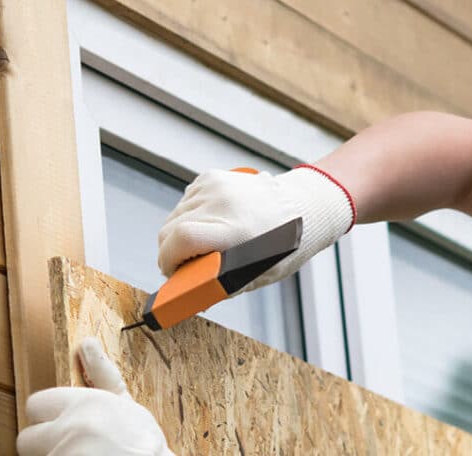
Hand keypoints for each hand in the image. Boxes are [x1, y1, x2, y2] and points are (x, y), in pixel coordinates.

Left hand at [17, 337, 173, 455]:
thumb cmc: (144, 446)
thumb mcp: (127, 406)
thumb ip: (102, 376)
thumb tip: (87, 344)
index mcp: (86, 404)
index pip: (35, 404)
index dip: (46, 418)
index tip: (59, 426)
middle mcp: (71, 429)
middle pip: (26, 438)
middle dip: (43, 444)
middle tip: (71, 447)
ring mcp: (64, 454)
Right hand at [158, 166, 354, 293]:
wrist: (302, 206)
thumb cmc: (282, 246)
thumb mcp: (257, 274)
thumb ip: (220, 285)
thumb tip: (187, 295)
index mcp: (237, 229)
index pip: (182, 238)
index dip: (168, 259)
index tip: (171, 272)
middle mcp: (223, 203)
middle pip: (170, 229)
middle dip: (170, 252)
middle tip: (183, 266)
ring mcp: (216, 186)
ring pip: (174, 216)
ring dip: (179, 234)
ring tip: (202, 244)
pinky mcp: (212, 177)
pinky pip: (185, 202)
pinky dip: (189, 216)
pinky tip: (208, 223)